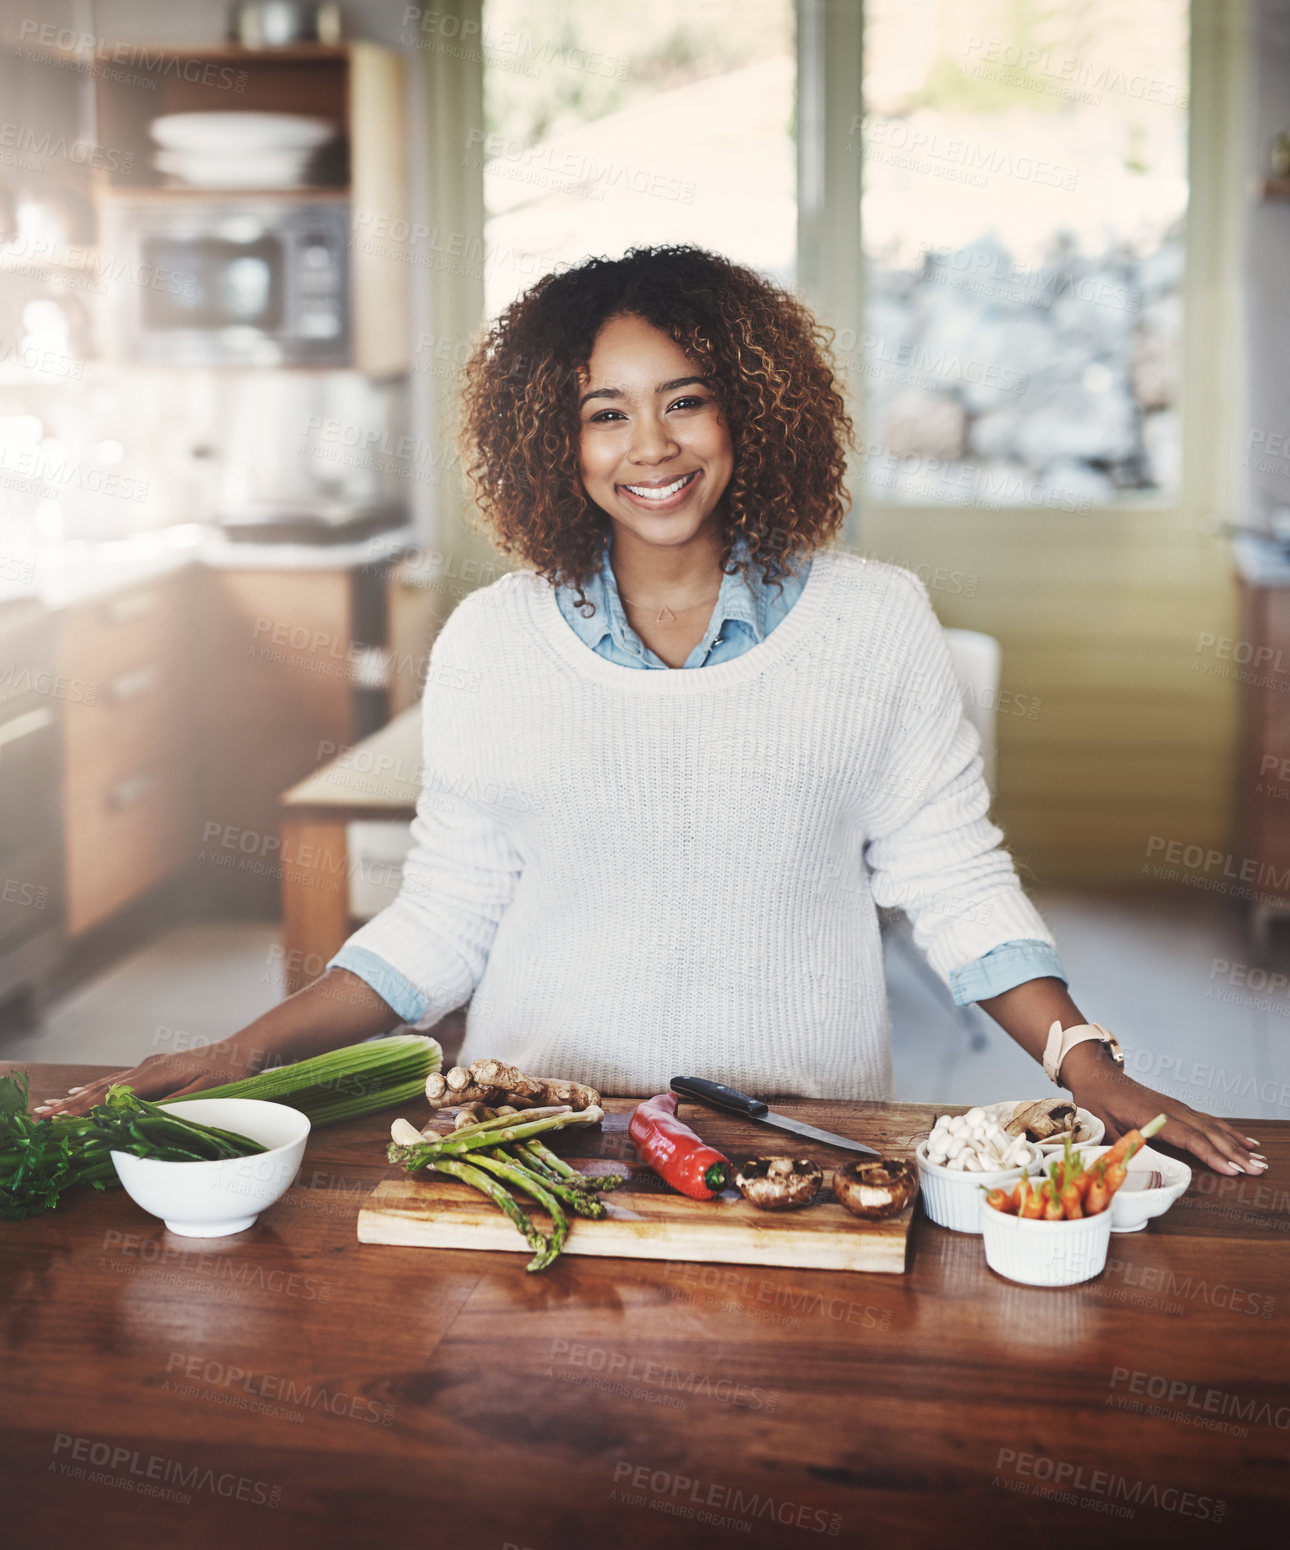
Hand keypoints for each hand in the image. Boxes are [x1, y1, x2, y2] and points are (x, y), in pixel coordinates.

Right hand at [31, 1042, 257, 1119]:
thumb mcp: (208, 1090)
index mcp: (158, 1073)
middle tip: (41, 1116)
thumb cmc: (231, 1072)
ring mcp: (149, 1065)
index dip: (86, 1110)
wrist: (243, 1049)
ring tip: (51, 1106)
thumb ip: (177, 1103)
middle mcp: (148, 1066)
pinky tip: (81, 1092)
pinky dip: (95, 1089)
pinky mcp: (154, 1067)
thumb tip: (145, 1114)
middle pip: (102, 1089)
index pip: (114, 1096)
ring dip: (78, 1096)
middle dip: (71, 1104)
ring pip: (106, 1084)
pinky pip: (117, 1081)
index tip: (61, 1121)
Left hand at [1069, 1056, 1267, 1175]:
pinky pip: (1208, 1121)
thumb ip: (1119, 1144)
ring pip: (1213, 1127)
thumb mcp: (1101, 1125)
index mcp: (1153, 1115)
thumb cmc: (1097, 1101)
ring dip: (1237, 1143)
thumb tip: (1134, 1165)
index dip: (1211, 1154)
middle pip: (1208, 1133)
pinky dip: (1228, 1132)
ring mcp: (1177, 1107)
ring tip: (1258, 1159)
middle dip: (1234, 1153)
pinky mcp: (1179, 1109)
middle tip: (1257, 1170)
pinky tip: (1244, 1141)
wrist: (1097, 1076)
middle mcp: (1171, 1109)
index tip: (1231, 1169)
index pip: (1188, 1138)